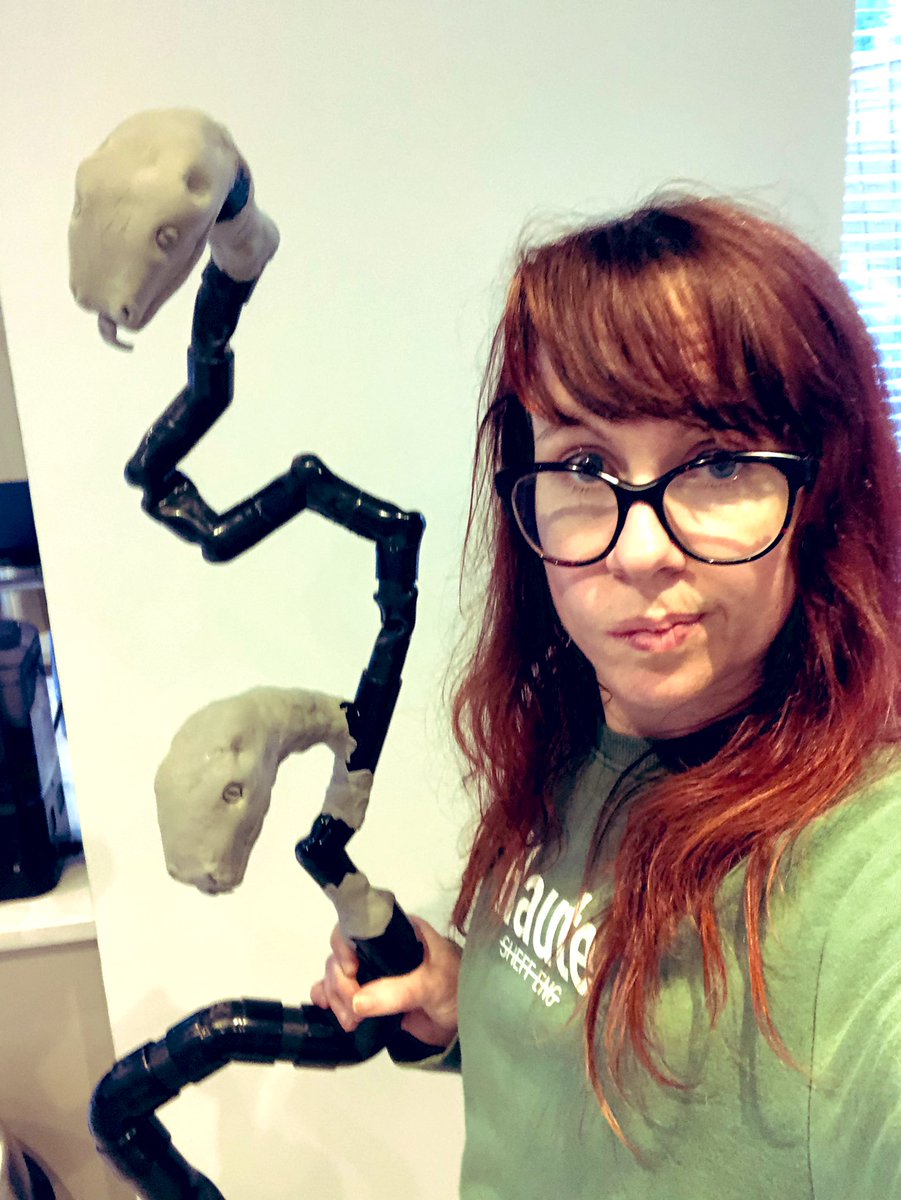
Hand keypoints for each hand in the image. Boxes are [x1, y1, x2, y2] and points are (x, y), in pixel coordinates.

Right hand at [310, 915, 460, 1048]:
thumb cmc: (455, 988)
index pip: (357, 929)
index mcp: (396, 933)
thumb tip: (357, 1001)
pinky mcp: (368, 996)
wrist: (465, 1020)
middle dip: (340, 984)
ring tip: (351, 1022)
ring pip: (336, 975)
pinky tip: (328, 1010)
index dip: (345, 948)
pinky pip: (340, 994)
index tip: (351, 973)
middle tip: (353, 1013)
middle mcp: (379, 948)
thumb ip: (397, 992)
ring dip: (335, 998)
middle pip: (341, 955)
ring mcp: (372, 973)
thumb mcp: (431, 985)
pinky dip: (329, 1000)